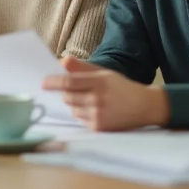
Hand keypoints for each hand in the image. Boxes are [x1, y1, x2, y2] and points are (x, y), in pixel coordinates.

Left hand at [41, 57, 169, 130]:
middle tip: (71, 91)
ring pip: (72, 109)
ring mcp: (98, 114)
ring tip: (88, 100)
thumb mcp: (104, 73)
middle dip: (64, 93)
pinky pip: (80, 119)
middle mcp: (97, 99)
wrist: (145, 107)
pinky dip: (82, 114)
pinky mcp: (99, 127)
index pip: (69, 82)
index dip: (53, 82)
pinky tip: (94, 109)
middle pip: (67, 97)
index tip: (43, 83)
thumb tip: (62, 61)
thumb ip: (82, 68)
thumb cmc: (122, 88)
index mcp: (99, 82)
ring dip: (74, 104)